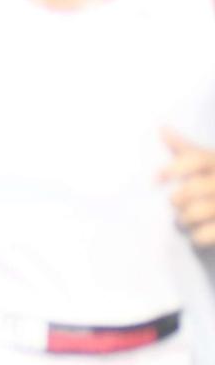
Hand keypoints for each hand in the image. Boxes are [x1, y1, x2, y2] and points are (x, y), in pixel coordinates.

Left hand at [162, 129, 214, 245]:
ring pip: (195, 212)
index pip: (195, 159)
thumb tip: (161, 127)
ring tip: (184, 220)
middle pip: (191, 189)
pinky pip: (205, 234)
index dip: (174, 168)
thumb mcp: (209, 162)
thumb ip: (185, 149)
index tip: (156, 178)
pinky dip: (197, 237)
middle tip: (176, 204)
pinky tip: (198, 235)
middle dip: (177, 200)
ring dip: (183, 220)